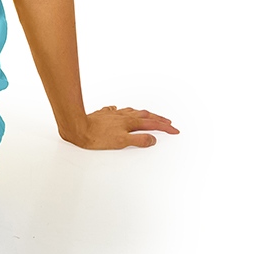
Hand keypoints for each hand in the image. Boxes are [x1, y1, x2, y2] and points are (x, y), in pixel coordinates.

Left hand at [61, 106, 179, 149]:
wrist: (78, 128)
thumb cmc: (97, 137)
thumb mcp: (122, 142)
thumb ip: (139, 140)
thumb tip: (152, 139)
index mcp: (129, 123)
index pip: (152, 124)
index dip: (164, 127)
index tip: (174, 130)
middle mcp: (123, 116)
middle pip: (144, 115)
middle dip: (158, 119)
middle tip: (167, 122)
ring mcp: (113, 115)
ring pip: (132, 112)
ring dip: (143, 114)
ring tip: (149, 115)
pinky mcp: (103, 115)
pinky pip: (116, 111)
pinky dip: (123, 111)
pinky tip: (120, 111)